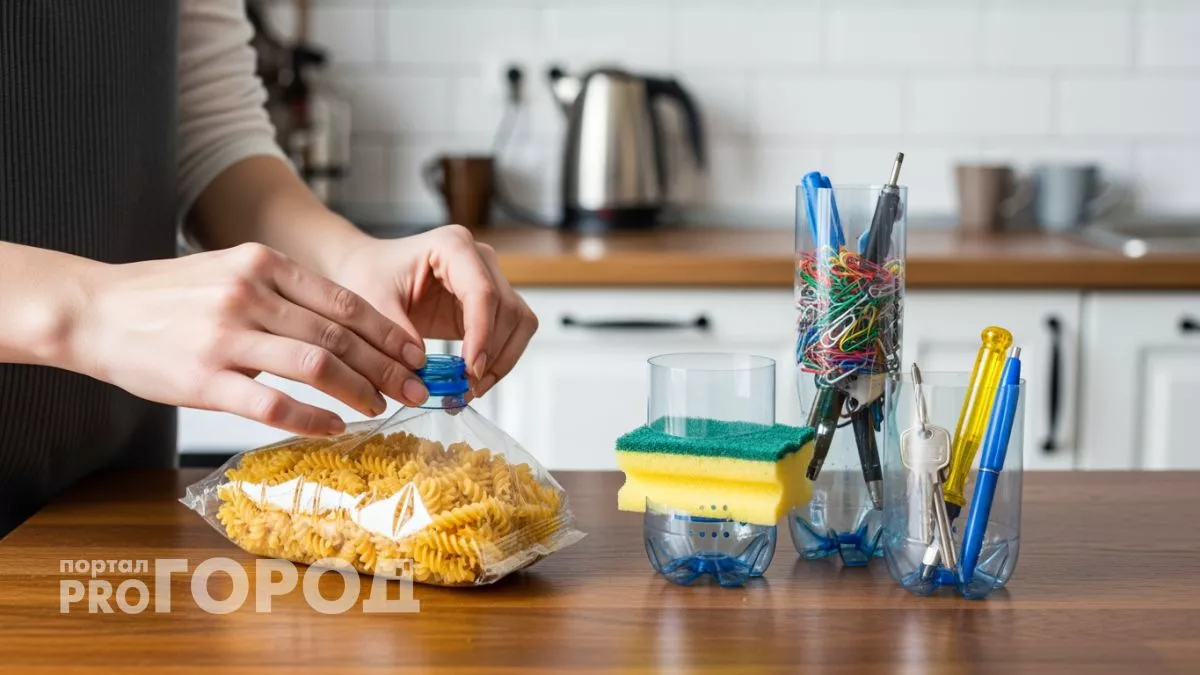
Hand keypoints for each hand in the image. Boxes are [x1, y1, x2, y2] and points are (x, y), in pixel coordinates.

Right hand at [72, 243, 429, 435]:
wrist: (93, 311)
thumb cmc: (168, 298)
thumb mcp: (230, 272)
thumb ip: (283, 292)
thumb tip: (347, 324)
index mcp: (262, 265)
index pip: (345, 302)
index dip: (388, 332)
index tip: (416, 353)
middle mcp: (249, 295)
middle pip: (340, 336)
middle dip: (387, 366)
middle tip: (416, 388)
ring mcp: (225, 337)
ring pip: (316, 365)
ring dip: (359, 390)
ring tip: (382, 407)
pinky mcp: (203, 379)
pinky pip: (272, 404)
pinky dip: (312, 418)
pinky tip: (335, 427)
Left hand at [331, 225, 537, 396]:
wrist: (372, 272)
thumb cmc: (370, 275)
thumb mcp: (373, 301)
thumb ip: (396, 331)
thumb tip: (423, 366)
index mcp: (452, 245)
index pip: (482, 292)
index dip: (482, 333)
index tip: (471, 370)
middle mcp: (480, 259)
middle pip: (508, 308)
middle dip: (493, 352)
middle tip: (468, 386)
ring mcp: (490, 279)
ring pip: (519, 321)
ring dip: (502, 359)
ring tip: (472, 388)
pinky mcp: (490, 303)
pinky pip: (511, 332)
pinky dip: (499, 359)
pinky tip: (476, 379)